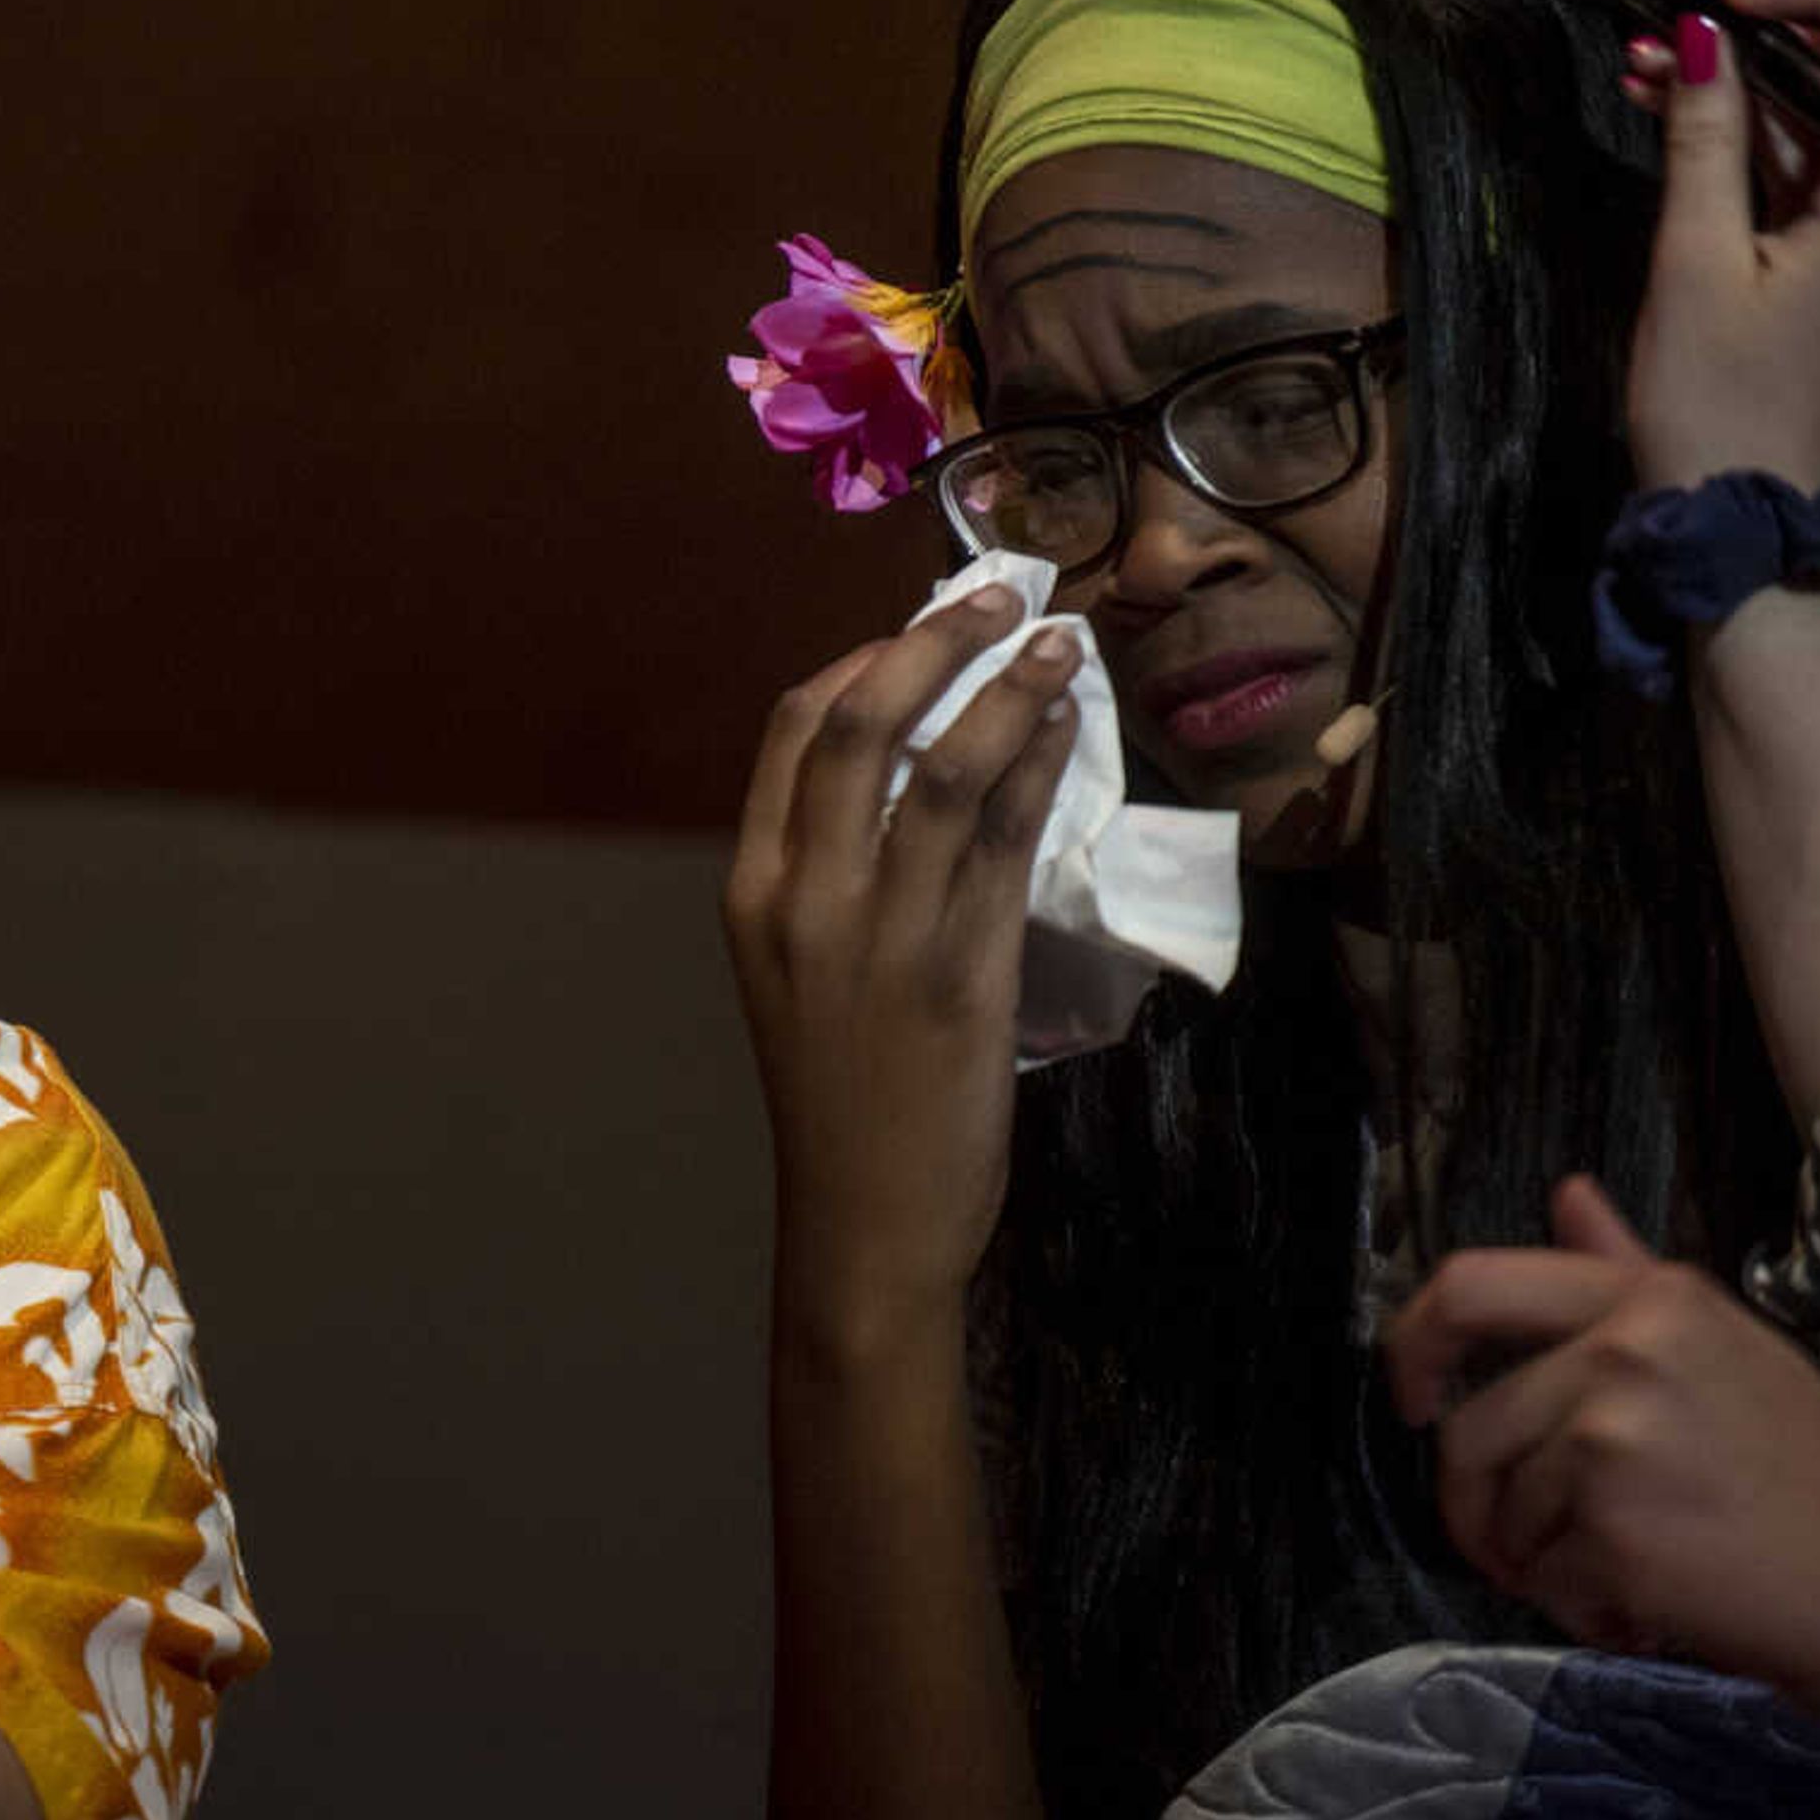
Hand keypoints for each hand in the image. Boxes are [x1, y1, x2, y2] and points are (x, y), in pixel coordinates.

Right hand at [725, 583, 1080, 1323]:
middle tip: (997, 598)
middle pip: (857, 725)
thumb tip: (910, 767)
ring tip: (1058, 644)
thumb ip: (834, 877)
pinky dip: (1038, 769)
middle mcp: (804, 901)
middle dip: (931, 642)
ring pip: (942, 771)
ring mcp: (882, 936)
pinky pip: (1005, 842)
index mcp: (752, 892)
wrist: (866, 1222)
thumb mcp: (800, 973)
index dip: (863, 661)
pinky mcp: (961, 974)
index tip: (924, 630)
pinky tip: (1067, 730)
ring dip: (1007, 689)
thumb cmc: (841, 1098)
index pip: (791, 733)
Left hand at [1384, 1175, 1819, 1694]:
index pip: (1469, 1287)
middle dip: (1473, 1502)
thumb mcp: (1723, 1343)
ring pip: (1497, 1510)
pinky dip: (1574, 1605)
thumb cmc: (1799, 1468)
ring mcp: (1612, 1440)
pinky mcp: (1611, 1529)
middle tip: (1511, 1543)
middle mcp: (1623, 1353)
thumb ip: (1625, 1272)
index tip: (1415, 1398)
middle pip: (1466, 1430)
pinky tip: (1638, 1607)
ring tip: (1617, 1570)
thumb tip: (1566, 1193)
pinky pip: (1537, 1574)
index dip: (1413, 1344)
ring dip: (1536, 1560)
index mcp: (1651, 1299)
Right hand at [1624, 0, 1819, 493]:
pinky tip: (1674, 98)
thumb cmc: (1716, 405)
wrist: (1747, 515)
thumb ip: (1703, 140)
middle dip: (1792, 0)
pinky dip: (1752, 115)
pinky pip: (1815, 148)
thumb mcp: (1695, 265)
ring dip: (1754, 59)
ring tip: (1652, 52)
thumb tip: (1700, 36)